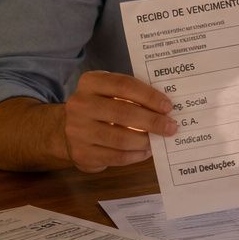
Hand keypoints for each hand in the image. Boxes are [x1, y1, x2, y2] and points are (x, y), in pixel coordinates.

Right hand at [62, 71, 176, 172]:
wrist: (67, 130)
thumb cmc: (100, 107)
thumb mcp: (110, 92)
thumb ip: (133, 95)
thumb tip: (165, 108)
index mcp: (90, 82)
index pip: (124, 85)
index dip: (149, 96)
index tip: (168, 106)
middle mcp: (80, 104)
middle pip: (123, 113)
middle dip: (152, 121)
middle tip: (171, 127)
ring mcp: (77, 130)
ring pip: (120, 138)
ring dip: (145, 141)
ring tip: (159, 140)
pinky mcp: (81, 153)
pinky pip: (116, 157)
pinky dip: (136, 155)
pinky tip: (146, 151)